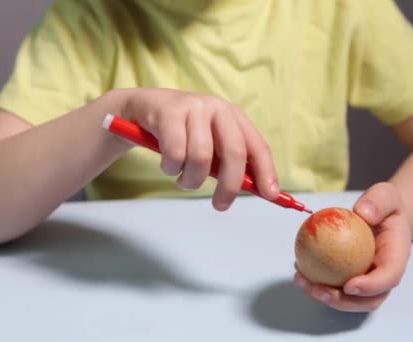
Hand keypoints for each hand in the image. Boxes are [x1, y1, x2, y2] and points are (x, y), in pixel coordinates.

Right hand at [108, 88, 279, 209]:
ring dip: (191, 179)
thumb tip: (256, 189)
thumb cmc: (180, 132)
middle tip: (220, 205)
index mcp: (233, 116)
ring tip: (183, 179)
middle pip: (234, 152)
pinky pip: (175, 153)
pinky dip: (171, 168)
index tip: (271, 195)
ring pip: (201, 157)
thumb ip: (228, 163)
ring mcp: (193, 107)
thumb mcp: (208, 144)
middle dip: (230, 185)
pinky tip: (168, 165)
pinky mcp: (168, 112)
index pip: (257, 146)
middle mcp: (217, 108)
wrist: (141, 109)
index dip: (266, 172)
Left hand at [293, 182, 411, 311]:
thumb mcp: (386, 194)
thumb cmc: (384, 206)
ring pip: (349, 300)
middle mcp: (384, 275)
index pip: (389, 278)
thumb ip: (378, 201)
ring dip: (324, 296)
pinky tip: (298, 268)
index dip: (371, 287)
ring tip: (301, 280)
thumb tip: (364, 213)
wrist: (381, 215)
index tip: (349, 285)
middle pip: (368, 300)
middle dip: (342, 301)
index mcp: (396, 257)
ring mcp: (368, 281)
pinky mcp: (351, 278)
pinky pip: (334, 286)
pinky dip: (316, 282)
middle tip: (317, 289)